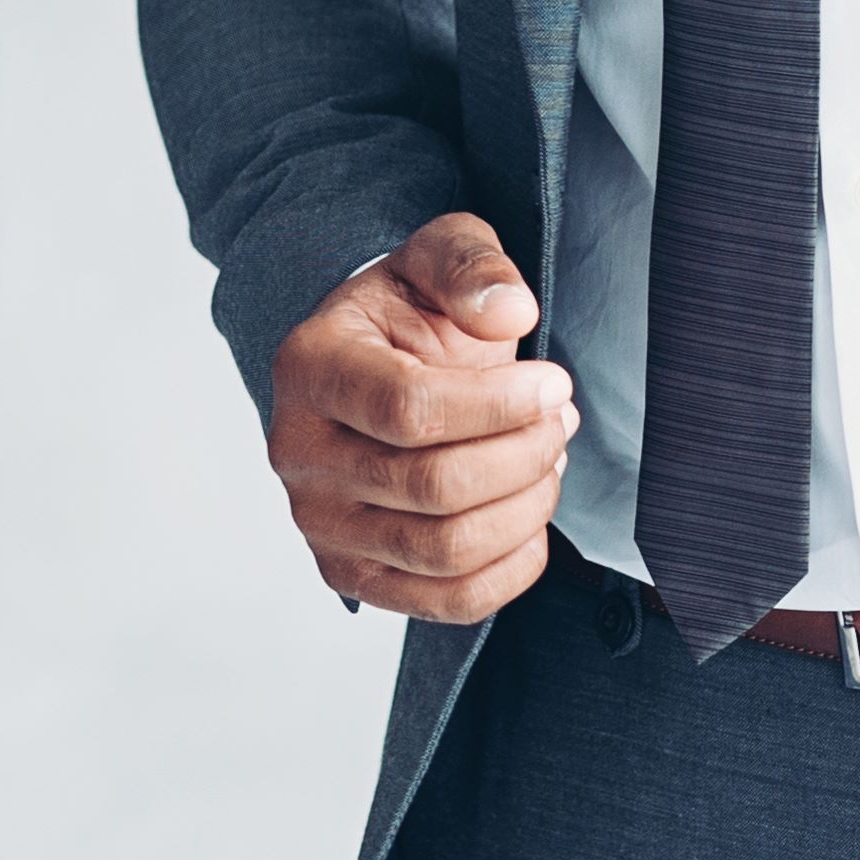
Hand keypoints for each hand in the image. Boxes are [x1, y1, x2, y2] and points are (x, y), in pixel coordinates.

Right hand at [268, 216, 577, 619]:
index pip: (410, 410)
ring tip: (549, 460)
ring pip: (447, 550)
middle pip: (434, 486)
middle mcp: (298, 454)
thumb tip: (510, 313)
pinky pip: (450, 601)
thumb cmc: (407, 315)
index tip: (555, 383)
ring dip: (526, 507)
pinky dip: (513, 567)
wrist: (375, 370)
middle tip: (560, 420)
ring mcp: (319, 525)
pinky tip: (531, 516)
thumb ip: (471, 266)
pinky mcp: (352, 575)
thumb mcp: (436, 258)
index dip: (500, 405)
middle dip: (524, 455)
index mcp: (309, 368)